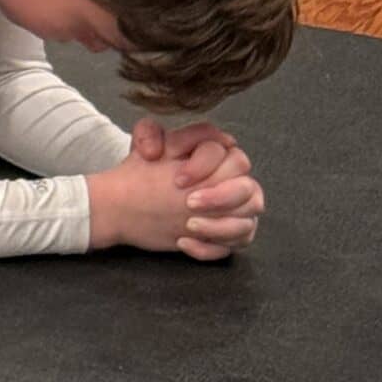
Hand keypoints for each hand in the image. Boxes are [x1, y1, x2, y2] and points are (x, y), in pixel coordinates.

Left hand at [130, 115, 258, 237]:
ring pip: (247, 221)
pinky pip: (235, 245)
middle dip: (220, 198)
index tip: (178, 180)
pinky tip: (183, 242)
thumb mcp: (142, 145)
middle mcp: (234, 181)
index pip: (230, 155)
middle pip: (247, 188)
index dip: (205, 166)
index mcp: (218, 154)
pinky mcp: (228, 235)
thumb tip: (154, 149)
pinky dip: (211, 248)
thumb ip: (148, 134)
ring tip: (188, 226)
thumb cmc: (145, 170)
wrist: (133, 201)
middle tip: (189, 203)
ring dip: (220, 227)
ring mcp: (235, 210)